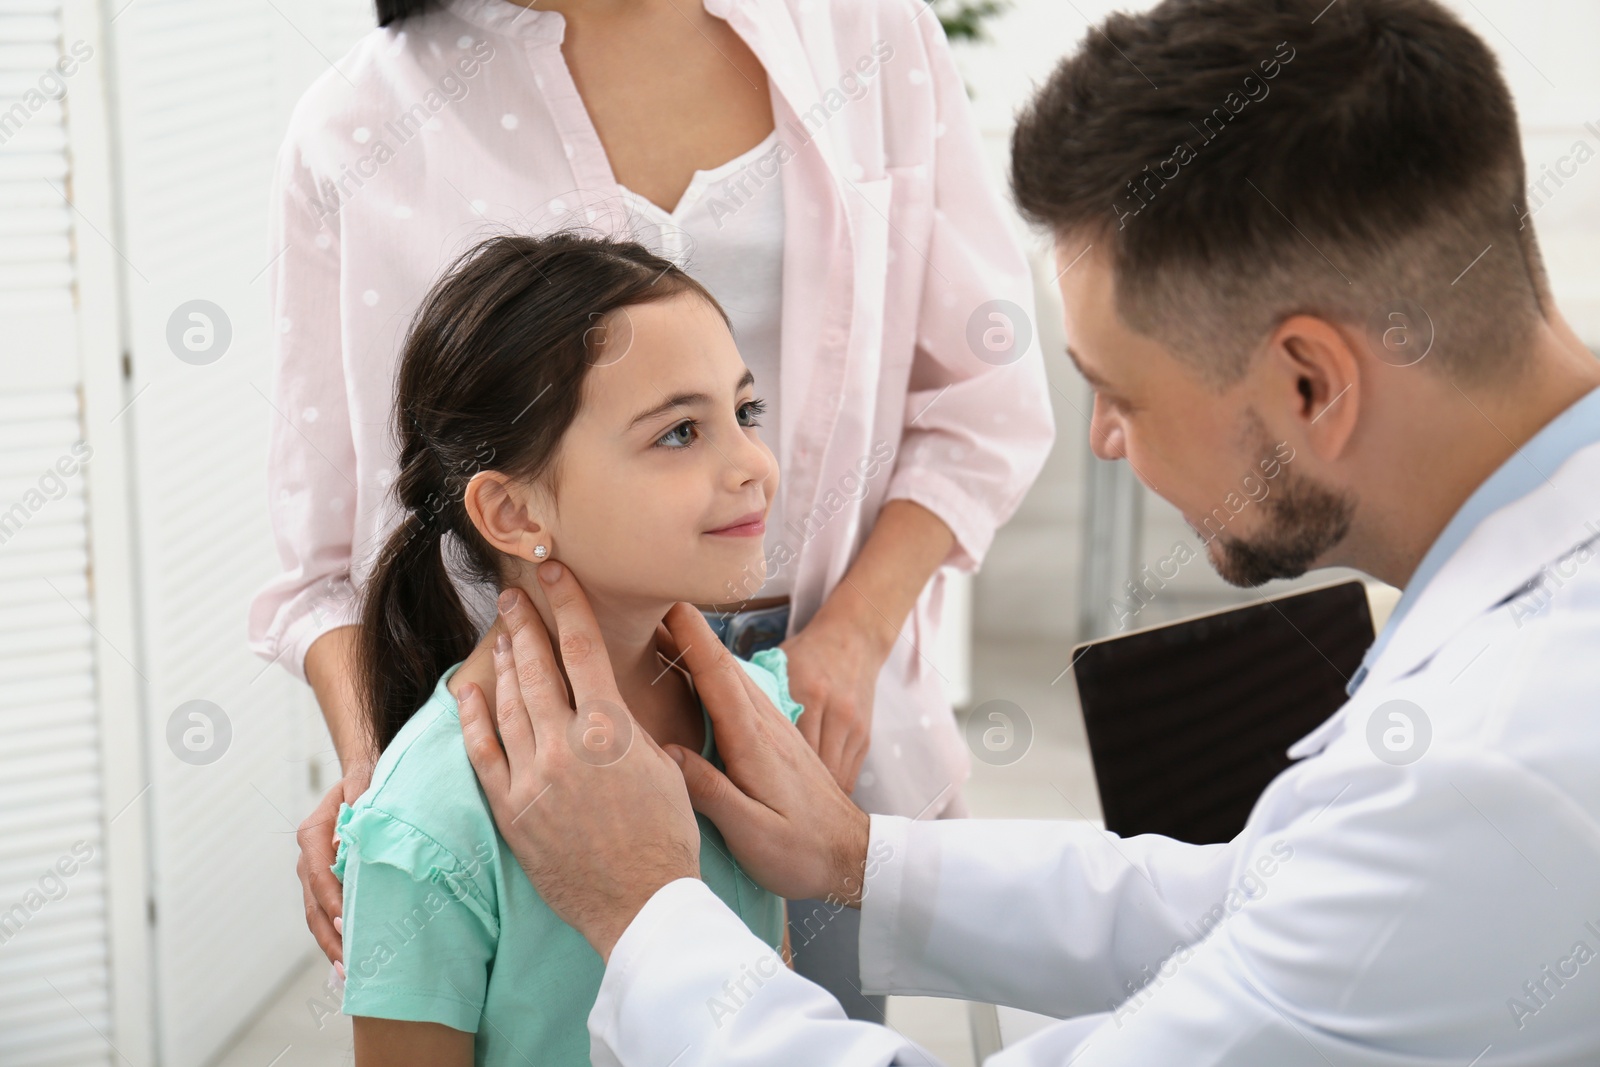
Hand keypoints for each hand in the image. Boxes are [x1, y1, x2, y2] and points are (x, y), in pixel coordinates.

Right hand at [298, 763, 371, 967]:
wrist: (360, 780)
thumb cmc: (366, 780)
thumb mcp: (363, 782)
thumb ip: (358, 800)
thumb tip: (343, 840)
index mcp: (313, 835)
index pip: (319, 875)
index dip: (331, 901)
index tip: (344, 923)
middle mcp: (308, 858)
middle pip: (314, 905)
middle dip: (330, 937)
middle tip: (350, 965)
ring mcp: (312, 875)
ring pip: (317, 916)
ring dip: (332, 945)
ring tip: (352, 973)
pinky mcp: (324, 885)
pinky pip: (325, 915)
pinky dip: (336, 937)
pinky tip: (352, 960)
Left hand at [457, 566, 700, 962]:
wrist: (641, 903)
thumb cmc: (665, 839)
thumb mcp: (664, 767)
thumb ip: (630, 730)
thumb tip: (610, 704)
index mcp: (611, 729)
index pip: (582, 648)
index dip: (566, 603)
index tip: (554, 573)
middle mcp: (566, 745)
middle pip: (536, 668)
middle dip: (524, 625)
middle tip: (512, 597)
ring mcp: (533, 777)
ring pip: (508, 703)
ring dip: (502, 662)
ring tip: (499, 633)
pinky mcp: (511, 809)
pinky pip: (482, 753)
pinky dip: (472, 718)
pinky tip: (467, 691)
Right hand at [659, 603, 872, 905]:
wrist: (850, 858)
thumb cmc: (801, 852)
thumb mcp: (753, 832)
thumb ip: (710, 791)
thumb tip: (663, 751)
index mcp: (754, 742)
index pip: (717, 676)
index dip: (690, 637)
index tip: (662, 602)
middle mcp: (764, 725)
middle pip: (719, 665)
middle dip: (682, 631)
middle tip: (641, 605)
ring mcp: (771, 729)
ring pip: (729, 677)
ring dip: (695, 649)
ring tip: (657, 629)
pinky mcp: (774, 739)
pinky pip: (736, 694)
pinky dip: (710, 673)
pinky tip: (694, 673)